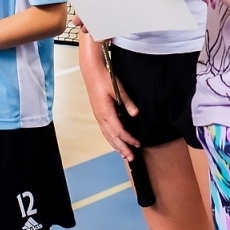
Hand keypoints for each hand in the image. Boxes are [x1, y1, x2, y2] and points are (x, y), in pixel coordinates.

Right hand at [77, 28, 139, 160]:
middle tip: (131, 158)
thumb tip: (136, 114)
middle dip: (122, 148)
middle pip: (112, 137)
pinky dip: (111, 138)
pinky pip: (105, 130)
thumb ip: (127, 102)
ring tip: (124, 154)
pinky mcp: (98, 113)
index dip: (129, 139)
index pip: (119, 131)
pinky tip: (115, 141)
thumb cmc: (104, 78)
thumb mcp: (118, 88)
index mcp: (106, 112)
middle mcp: (100, 117)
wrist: (91, 71)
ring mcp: (98, 116)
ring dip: (116, 146)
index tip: (138, 144)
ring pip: (107, 135)